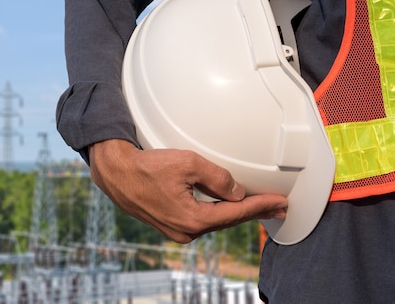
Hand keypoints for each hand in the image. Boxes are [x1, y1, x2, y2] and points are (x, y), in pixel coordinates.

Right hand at [89, 139, 287, 243]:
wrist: (115, 173)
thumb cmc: (146, 166)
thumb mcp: (187, 164)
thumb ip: (217, 177)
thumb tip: (237, 192)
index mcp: (192, 219)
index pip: (235, 213)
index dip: (260, 206)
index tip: (279, 203)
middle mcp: (185, 231)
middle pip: (227, 221)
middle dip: (253, 213)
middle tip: (277, 208)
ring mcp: (176, 230)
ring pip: (213, 221)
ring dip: (235, 213)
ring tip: (257, 207)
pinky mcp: (169, 223)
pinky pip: (200, 219)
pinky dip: (217, 212)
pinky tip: (226, 207)